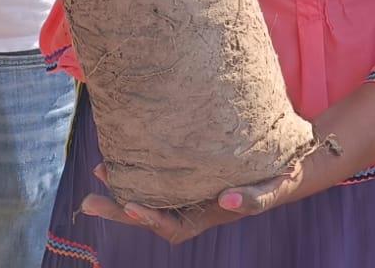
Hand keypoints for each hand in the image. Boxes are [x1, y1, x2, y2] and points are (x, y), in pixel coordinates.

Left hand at [79, 161, 305, 243]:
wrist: (285, 163)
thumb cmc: (278, 178)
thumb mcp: (271, 190)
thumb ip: (251, 199)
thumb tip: (225, 199)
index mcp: (206, 216)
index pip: (172, 226)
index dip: (151, 219)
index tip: (132, 206)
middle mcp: (190, 206)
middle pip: (150, 213)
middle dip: (119, 209)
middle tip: (89, 200)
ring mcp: (185, 189)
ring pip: (148, 193)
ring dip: (123, 185)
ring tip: (100, 171)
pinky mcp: (184, 170)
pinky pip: (156, 173)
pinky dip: (138, 165)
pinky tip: (123, 149)